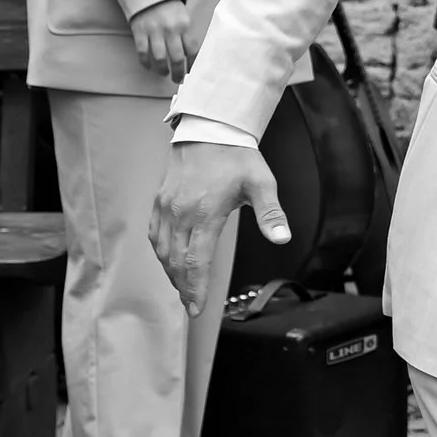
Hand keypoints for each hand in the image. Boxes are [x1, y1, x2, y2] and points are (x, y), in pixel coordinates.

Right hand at [129, 0, 192, 80]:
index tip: (190, 72)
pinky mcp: (139, 31)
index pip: (193, 50)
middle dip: (178, 73)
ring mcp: (154, 31)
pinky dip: (145, 62)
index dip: (192, 64)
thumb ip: (186, 34)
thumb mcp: (183, 16)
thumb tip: (191, 56)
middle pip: (177, 58)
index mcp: (184, 25)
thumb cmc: (169, 6)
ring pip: (160, 58)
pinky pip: (142, 52)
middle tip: (177, 80)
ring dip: (162, 70)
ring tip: (164, 73)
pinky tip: (148, 66)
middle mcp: (171, 30)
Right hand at [150, 140, 290, 312]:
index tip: (198, 308)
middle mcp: (180, 213)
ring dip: (171, 272)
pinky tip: (169, 260)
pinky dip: (160, 253)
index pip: (197, 261)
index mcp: (205, 213)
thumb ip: (271, 213)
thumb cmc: (237, 156)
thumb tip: (282, 238)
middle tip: (191, 305)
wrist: (209, 128)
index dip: (196, 288)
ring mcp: (166, 207)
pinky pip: (154, 234)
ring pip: (162, 250)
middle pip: (176, 261)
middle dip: (183, 287)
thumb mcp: (261, 183)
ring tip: (182, 288)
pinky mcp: (159, 200)